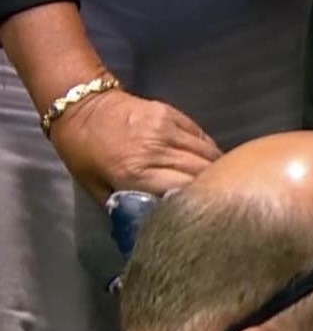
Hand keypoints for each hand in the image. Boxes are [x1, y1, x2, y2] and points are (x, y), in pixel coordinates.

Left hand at [49, 89, 221, 203]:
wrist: (79, 107)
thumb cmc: (83, 153)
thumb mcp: (97, 189)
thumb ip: (126, 207)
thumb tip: (150, 224)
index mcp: (135, 172)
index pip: (184, 190)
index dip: (198, 202)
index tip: (202, 211)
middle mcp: (156, 150)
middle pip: (202, 172)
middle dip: (212, 187)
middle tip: (214, 199)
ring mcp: (167, 129)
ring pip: (209, 153)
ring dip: (215, 169)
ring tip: (216, 181)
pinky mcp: (173, 113)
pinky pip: (202, 137)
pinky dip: (209, 151)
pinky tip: (206, 160)